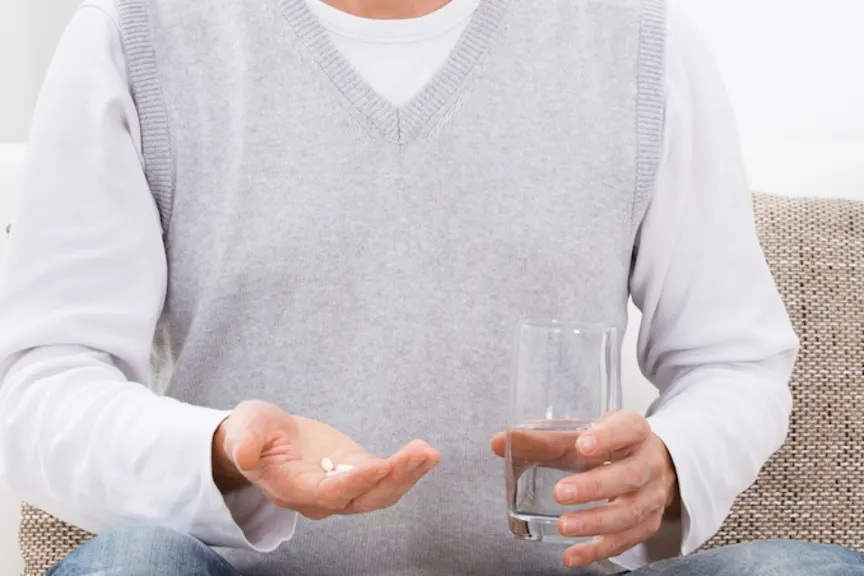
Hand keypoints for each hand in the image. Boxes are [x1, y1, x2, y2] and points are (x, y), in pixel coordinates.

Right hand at [213, 400, 440, 519]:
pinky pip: (385, 478)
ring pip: (380, 494)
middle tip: (421, 454)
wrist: (263, 440)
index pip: (329, 494)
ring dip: (408, 475)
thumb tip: (242, 454)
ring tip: (430, 453)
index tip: (382, 465)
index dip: (356, 482)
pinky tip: (426, 452)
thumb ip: (244, 442)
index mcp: (292, 489)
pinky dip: (407, 468)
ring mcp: (341, 489)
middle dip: (394, 479)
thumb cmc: (252, 433)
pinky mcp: (356, 473)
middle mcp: (320, 498)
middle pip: (363, 499)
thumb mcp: (244, 429)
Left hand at [491, 410, 677, 568]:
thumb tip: (498, 442)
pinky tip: (572, 555)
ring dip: (596, 523)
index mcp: (634, 430)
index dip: (608, 437)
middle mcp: (649, 462)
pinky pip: (626, 540)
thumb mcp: (581, 435)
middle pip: (629, 475)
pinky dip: (597, 550)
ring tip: (565, 526)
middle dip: (595, 487)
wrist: (646, 465)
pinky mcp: (647, 523)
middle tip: (561, 493)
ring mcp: (652, 496)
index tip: (583, 445)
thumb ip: (542, 440)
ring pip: (630, 512)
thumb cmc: (608, 446)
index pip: (628, 428)